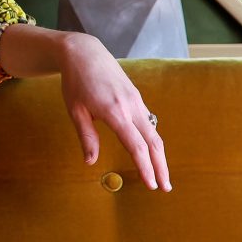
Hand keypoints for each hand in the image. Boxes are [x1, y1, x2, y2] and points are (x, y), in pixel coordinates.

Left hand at [60, 33, 170, 190]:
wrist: (84, 53)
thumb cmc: (75, 82)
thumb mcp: (75, 111)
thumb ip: (86, 137)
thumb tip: (90, 162)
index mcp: (115, 112)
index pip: (136, 146)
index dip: (144, 167)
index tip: (150, 185)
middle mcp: (131, 107)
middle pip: (153, 142)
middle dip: (161, 166)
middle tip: (166, 188)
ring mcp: (137, 101)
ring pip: (154, 133)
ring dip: (160, 156)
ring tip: (162, 175)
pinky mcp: (137, 98)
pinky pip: (149, 123)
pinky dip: (153, 141)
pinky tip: (152, 153)